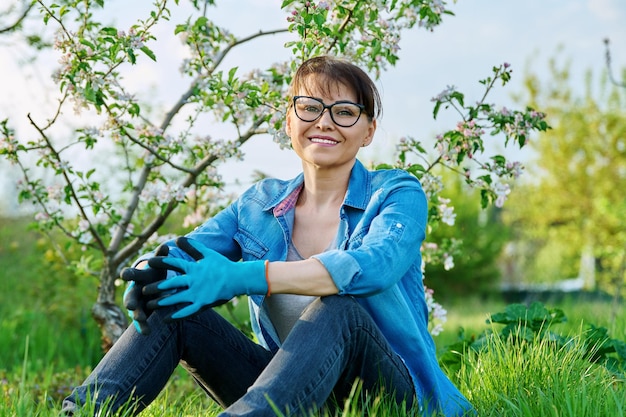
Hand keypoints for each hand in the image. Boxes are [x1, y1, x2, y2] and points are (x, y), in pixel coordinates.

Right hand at [121, 243, 169, 334]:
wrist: (154, 284)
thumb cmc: (155, 272)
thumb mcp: (159, 264)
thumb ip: (161, 257)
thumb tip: (166, 245)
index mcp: (138, 276)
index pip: (130, 274)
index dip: (127, 274)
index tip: (124, 275)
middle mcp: (134, 290)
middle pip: (130, 296)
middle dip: (130, 300)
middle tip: (131, 306)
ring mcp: (138, 303)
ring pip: (135, 311)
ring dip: (138, 316)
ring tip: (141, 321)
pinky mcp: (143, 313)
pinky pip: (142, 321)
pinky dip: (144, 327)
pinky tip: (147, 333)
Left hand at [144, 236, 267, 320]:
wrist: (238, 278)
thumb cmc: (222, 265)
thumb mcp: (207, 254)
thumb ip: (192, 246)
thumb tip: (178, 238)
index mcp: (194, 268)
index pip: (173, 263)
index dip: (160, 263)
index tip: (147, 262)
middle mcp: (193, 280)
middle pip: (170, 284)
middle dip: (155, 287)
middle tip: (143, 290)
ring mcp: (198, 293)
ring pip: (175, 299)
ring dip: (161, 302)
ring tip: (149, 306)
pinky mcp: (202, 304)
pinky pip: (186, 312)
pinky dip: (175, 316)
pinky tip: (165, 320)